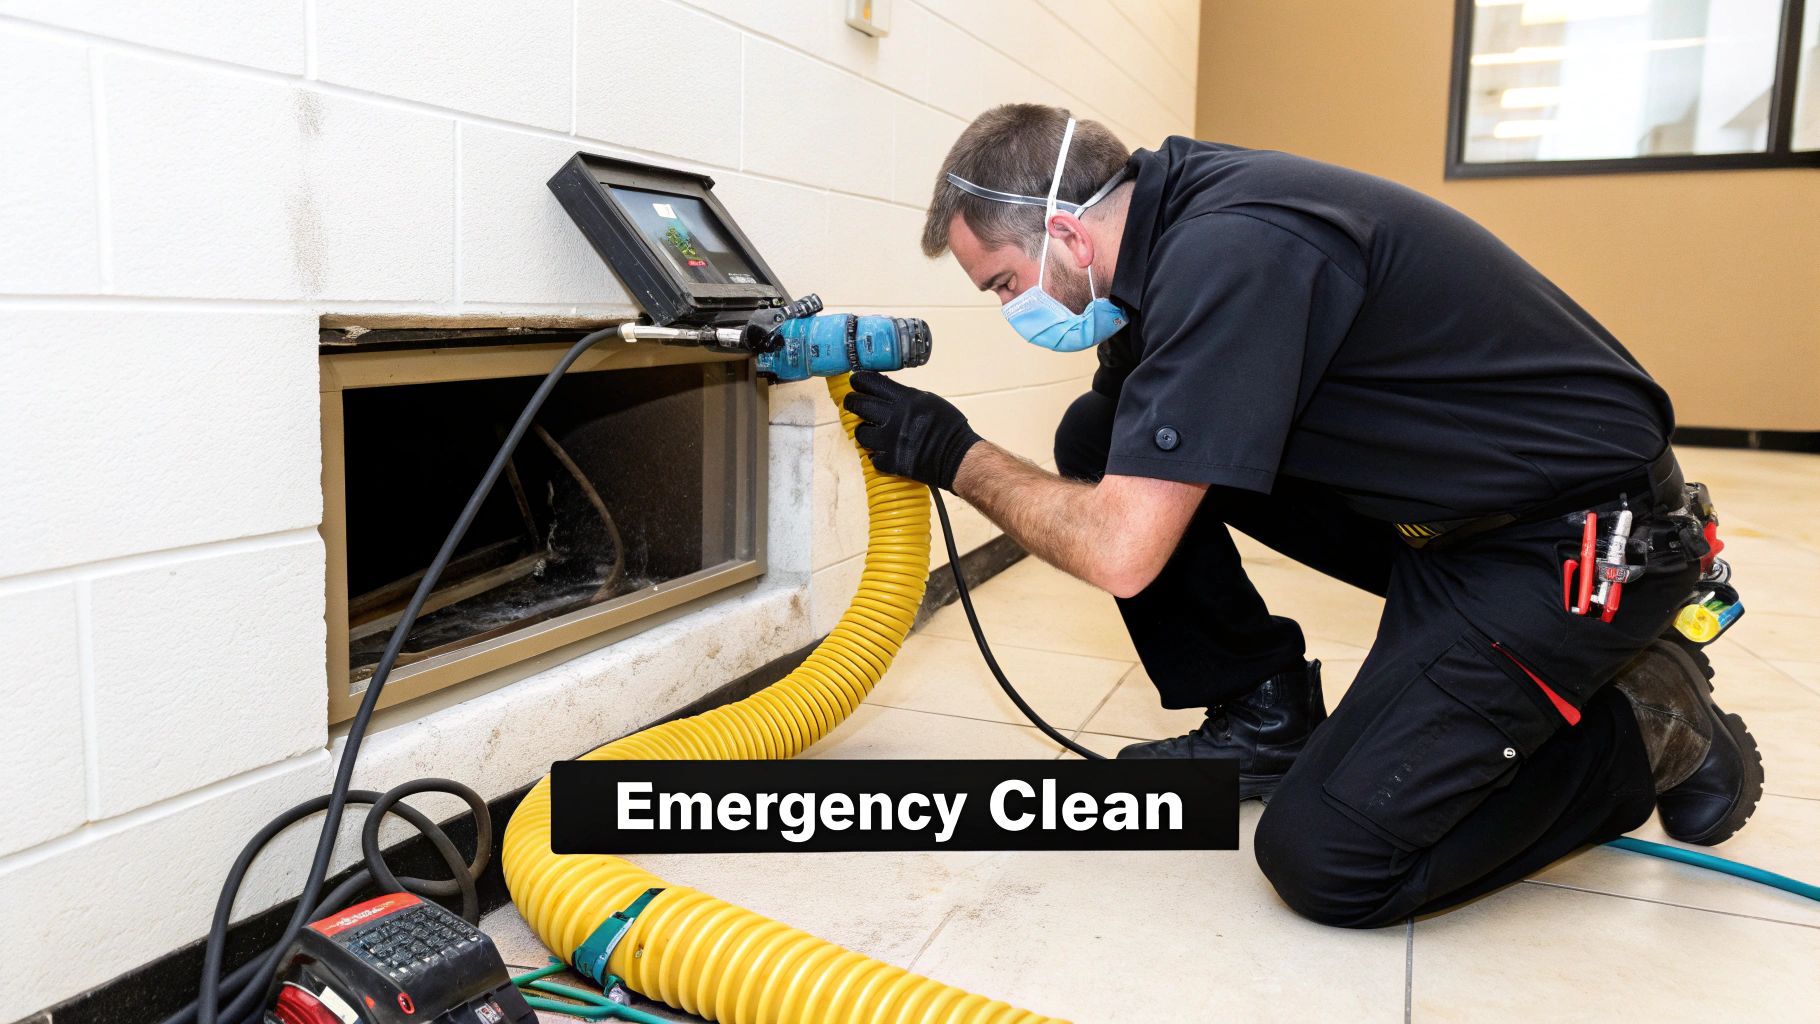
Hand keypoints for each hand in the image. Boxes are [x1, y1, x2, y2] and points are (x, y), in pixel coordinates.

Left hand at [842, 371, 981, 490]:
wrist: (958, 457)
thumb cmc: (948, 426)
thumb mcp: (928, 400)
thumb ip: (904, 395)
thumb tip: (883, 387)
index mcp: (905, 399)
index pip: (870, 382)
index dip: (859, 381)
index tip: (857, 382)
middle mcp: (895, 418)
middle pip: (858, 404)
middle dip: (852, 402)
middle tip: (853, 403)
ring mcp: (891, 441)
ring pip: (860, 433)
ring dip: (863, 431)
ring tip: (869, 431)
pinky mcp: (891, 462)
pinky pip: (872, 457)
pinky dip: (876, 455)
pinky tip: (882, 451)